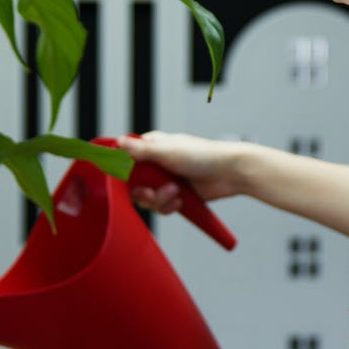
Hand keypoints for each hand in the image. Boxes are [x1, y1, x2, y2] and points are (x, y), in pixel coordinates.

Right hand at [116, 132, 245, 213]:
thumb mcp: (168, 152)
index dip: (124, 173)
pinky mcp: (176, 194)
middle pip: (134, 184)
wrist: (230, 173)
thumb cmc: (203, 155)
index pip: (125, 160)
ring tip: (177, 193)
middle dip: (145, 192)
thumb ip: (141, 150)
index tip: (126, 181)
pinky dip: (169, 206)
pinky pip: (161, 207)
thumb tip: (118, 142)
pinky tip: (181, 200)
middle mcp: (156, 164)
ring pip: (148, 198)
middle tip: (154, 192)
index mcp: (152, 147)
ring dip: (160, 199)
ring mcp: (166, 180)